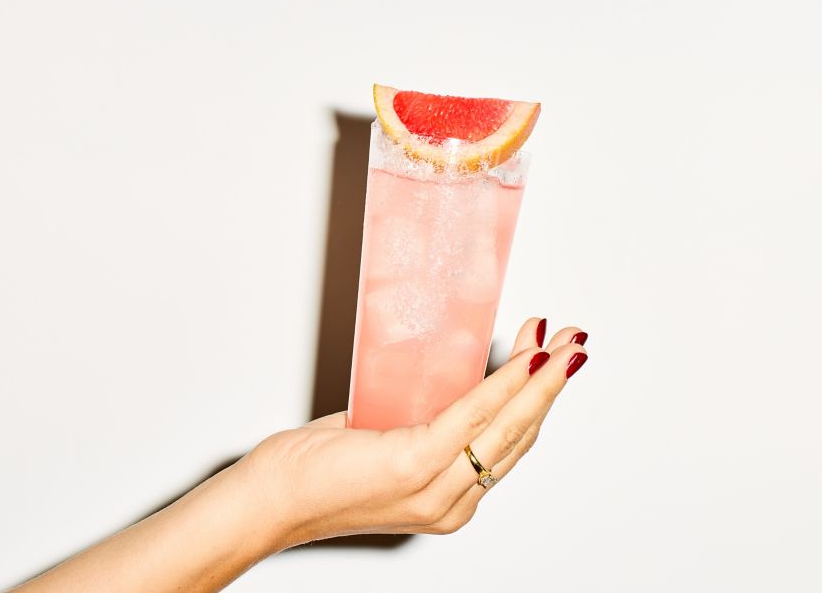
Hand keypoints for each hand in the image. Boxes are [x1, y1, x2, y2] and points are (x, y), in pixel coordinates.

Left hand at [236, 317, 588, 546]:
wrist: (270, 501)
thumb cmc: (316, 473)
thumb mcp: (382, 444)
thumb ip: (416, 422)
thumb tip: (437, 380)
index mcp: (449, 500)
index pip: (508, 448)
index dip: (537, 402)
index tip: (553, 362)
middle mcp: (452, 503)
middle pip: (519, 436)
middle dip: (552, 385)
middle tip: (576, 342)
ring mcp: (436, 490)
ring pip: (506, 426)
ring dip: (540, 379)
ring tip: (563, 342)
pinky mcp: (414, 466)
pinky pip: (472, 417)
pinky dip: (504, 385)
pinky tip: (525, 360)